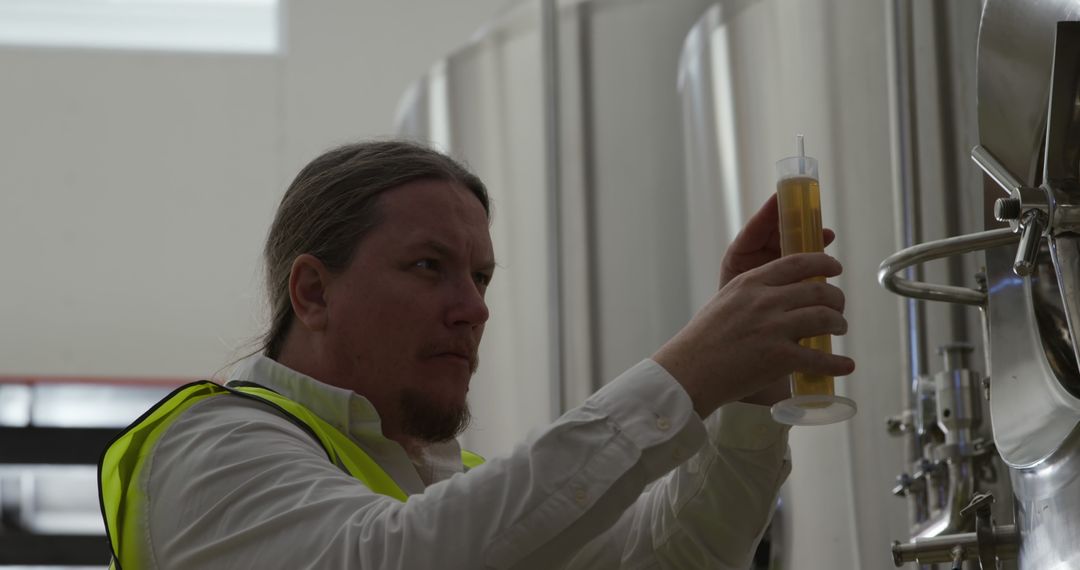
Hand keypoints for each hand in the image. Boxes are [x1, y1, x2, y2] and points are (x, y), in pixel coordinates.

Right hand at [721, 195, 837, 406]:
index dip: (823, 263)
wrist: (689, 372)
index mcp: (750, 282)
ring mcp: (773, 328)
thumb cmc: (704, 340)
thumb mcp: (726, 301)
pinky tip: (846, 365)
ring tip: (838, 330)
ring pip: (824, 318)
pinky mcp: (779, 357)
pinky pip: (820, 359)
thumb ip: (754, 292)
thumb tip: (786, 292)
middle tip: (838, 308)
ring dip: (839, 324)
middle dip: (836, 299)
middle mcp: (764, 301)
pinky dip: (838, 363)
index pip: (797, 263)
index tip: (834, 268)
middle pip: (818, 291)